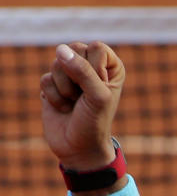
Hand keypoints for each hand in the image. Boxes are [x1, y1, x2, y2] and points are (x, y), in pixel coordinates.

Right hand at [40, 41, 124, 170]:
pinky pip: (45, 79)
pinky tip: (63, 107)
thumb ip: (83, 71)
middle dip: (76, 77)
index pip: (97, 48)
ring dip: (65, 89)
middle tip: (85, 96)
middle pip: (73, 50)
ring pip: (57, 63)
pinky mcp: (52, 84)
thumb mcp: (98, 96)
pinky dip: (54, 96)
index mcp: (111, 66)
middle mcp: (91, 66)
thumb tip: (61, 49)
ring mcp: (70, 74)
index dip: (94, 69)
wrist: (79, 147)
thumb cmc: (96, 122)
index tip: (101, 88)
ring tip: (75, 103)